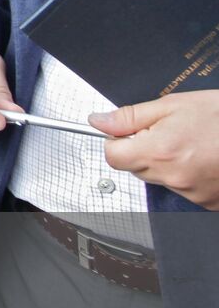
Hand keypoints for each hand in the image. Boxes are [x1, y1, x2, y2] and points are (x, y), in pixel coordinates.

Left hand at [92, 90, 218, 208]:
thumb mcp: (173, 105)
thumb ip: (130, 116)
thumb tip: (98, 121)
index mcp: (160, 151)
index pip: (113, 156)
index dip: (118, 141)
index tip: (131, 131)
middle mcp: (174, 177)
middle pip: (135, 168)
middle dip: (143, 149)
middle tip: (170, 131)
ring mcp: (193, 193)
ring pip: (160, 178)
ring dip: (167, 162)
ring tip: (194, 142)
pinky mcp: (209, 202)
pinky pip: (184, 189)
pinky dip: (188, 174)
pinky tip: (205, 157)